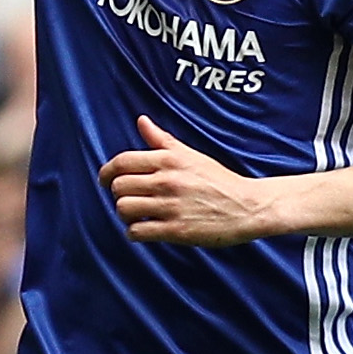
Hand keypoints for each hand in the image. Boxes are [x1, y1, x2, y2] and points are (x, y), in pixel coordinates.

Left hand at [100, 117, 281, 245]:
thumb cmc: (218, 180)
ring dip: (125, 214)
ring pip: (124, 209)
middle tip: (129, 198)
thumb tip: (141, 120)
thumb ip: (162, 140)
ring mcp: (170, 206)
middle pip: (118, 186)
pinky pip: (137, 231)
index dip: (106, 172)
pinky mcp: (175, 230)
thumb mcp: (190, 155)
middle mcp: (167, 180)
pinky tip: (144, 229)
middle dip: (118, 194)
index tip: (105, 180)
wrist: (247, 206)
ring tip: (137, 214)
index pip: (122, 161)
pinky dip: (135, 232)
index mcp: (169, 160)